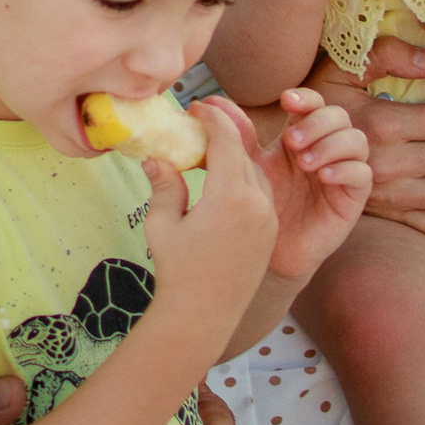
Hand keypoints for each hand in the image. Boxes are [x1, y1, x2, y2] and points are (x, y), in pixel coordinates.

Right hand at [142, 95, 276, 340]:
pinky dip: (244, 180)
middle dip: (224, 134)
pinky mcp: (270, 233)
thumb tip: (155, 158)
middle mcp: (256, 203)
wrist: (204, 316)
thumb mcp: (162, 224)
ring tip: (210, 153)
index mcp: (230, 196)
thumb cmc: (178, 270)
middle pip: (243, 153)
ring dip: (236, 158)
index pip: (227, 140)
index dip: (213, 118)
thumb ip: (165, 186)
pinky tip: (224, 183)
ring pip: (255, 173)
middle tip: (200, 124)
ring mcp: (267, 219)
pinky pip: (261, 195)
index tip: (197, 108)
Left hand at [250, 84, 371, 284]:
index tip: (286, 101)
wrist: (268, 252)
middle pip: (338, 116)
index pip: (313, 103)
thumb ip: (235, 136)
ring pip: (356, 140)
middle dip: (316, 122)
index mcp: (300, 135)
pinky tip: (324, 176)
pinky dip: (345, 169)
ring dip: (331, 144)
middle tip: (291, 141)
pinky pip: (363, 174)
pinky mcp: (352, 198)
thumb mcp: (246, 168)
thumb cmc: (258, 206)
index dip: (305, 98)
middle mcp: (325, 148)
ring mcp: (342, 171)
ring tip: (305, 162)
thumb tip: (209, 102)